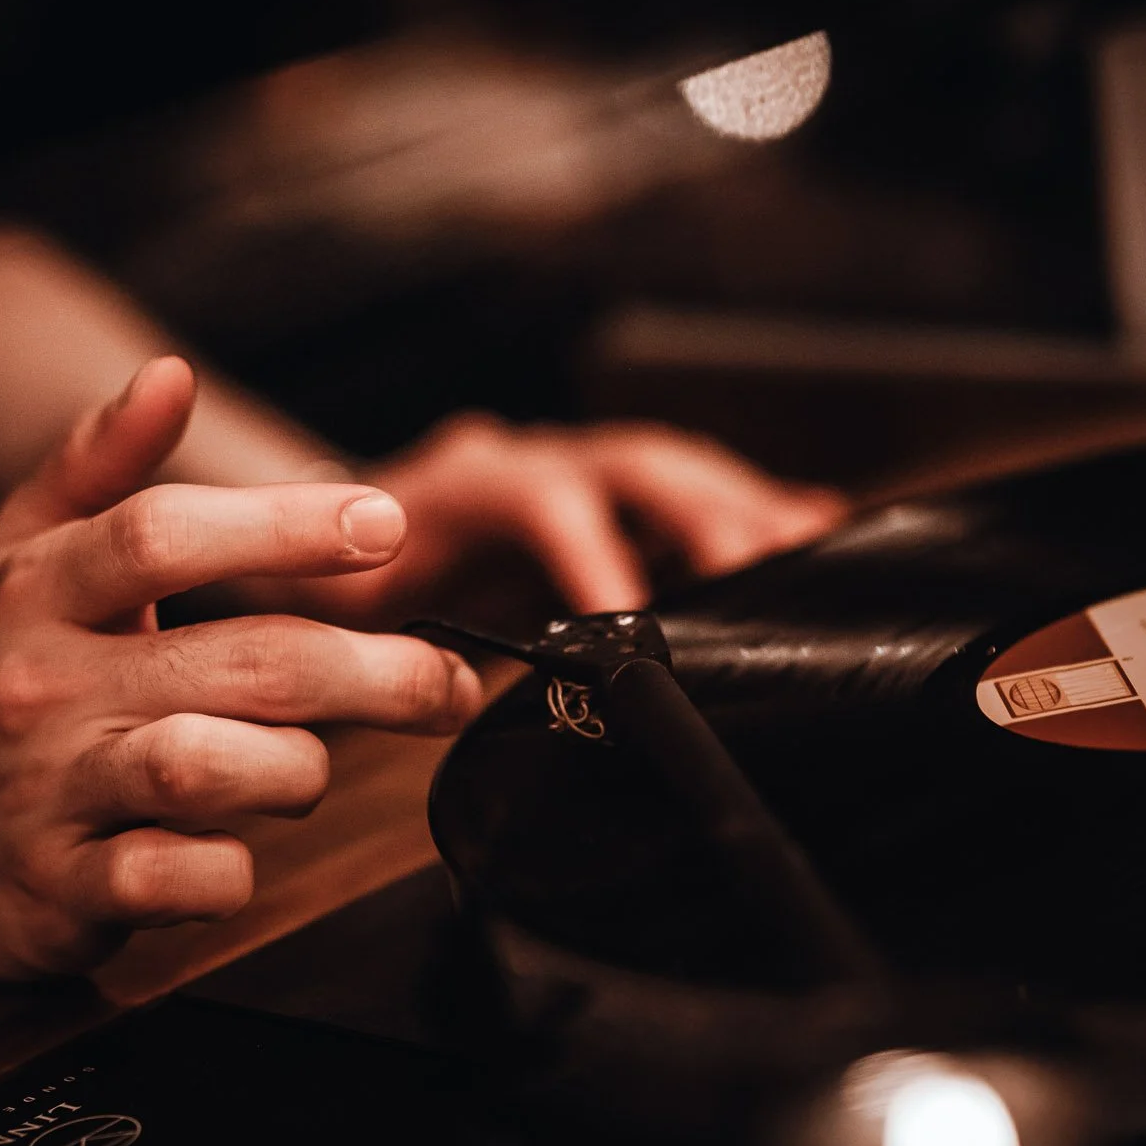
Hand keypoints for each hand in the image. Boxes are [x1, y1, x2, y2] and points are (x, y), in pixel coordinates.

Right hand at [0, 358, 481, 978]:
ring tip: (308, 761)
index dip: (284, 524)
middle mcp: (41, 687)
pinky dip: (235, 867)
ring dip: (299, 767)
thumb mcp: (22, 552)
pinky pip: (185, 880)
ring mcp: (49, 795)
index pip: (160, 535)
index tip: (384, 521)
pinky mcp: (63, 894)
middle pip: (238, 664)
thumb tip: (169, 373)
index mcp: (35, 589)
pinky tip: (237, 846)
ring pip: (216, 771)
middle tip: (443, 681)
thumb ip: (100, 462)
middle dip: (371, 672)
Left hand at [241, 414, 847, 626]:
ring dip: (746, 509)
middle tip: (763, 579)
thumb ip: (386, 638)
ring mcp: (580, 468)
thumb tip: (440, 688)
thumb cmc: (334, 581)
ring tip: (815, 553)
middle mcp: (536, 457)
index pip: (545, 499)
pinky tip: (818, 526)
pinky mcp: (610, 495)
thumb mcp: (342, 615)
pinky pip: (690, 489)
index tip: (633, 627)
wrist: (328, 536)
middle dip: (707, 518)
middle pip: (638, 465)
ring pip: (678, 470)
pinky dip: (751, 507)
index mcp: (463, 480)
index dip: (595, 557)